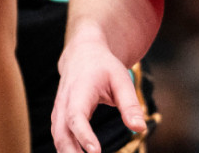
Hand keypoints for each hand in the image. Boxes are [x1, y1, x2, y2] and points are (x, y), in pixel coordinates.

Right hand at [52, 37, 146, 152]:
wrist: (82, 55)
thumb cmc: (104, 67)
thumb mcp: (121, 80)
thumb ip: (130, 105)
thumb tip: (140, 128)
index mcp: (80, 90)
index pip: (76, 116)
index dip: (84, 135)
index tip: (95, 152)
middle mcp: (64, 101)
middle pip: (61, 132)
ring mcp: (58, 110)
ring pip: (58, 137)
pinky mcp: (59, 118)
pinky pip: (59, 137)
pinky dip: (67, 151)